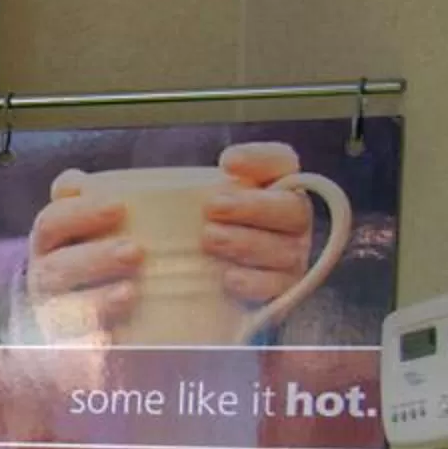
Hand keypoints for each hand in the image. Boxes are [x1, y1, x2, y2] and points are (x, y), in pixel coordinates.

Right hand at [27, 169, 140, 334]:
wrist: (79, 307)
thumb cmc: (97, 251)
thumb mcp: (90, 224)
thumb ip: (87, 200)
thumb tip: (77, 183)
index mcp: (49, 243)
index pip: (53, 223)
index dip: (81, 213)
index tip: (120, 207)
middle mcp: (44, 278)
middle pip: (56, 269)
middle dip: (93, 259)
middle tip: (135, 251)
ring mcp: (53, 314)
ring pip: (62, 312)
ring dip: (95, 302)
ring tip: (131, 292)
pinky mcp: (67, 347)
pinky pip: (71, 351)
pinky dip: (90, 343)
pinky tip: (111, 338)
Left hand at [203, 141, 312, 309]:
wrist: (202, 288)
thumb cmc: (196, 231)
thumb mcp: (188, 206)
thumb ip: (188, 191)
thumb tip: (155, 188)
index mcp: (275, 186)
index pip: (281, 162)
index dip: (261, 159)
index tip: (227, 162)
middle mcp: (291, 218)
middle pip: (290, 208)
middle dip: (252, 206)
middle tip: (212, 207)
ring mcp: (292, 255)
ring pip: (284, 249)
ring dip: (247, 242)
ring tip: (209, 239)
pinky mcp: (283, 289)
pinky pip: (278, 286)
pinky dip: (254, 282)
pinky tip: (228, 278)